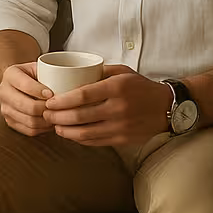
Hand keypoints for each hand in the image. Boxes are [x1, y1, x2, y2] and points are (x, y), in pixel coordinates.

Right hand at [0, 62, 54, 135]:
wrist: (19, 84)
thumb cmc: (34, 75)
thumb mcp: (38, 68)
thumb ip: (48, 73)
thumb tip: (65, 84)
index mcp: (10, 74)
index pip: (25, 85)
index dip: (40, 91)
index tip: (52, 94)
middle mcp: (3, 91)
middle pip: (26, 106)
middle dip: (45, 108)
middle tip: (57, 108)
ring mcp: (5, 108)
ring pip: (29, 121)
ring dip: (46, 120)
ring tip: (56, 115)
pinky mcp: (10, 122)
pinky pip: (29, 130)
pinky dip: (43, 129)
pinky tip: (49, 122)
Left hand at [42, 66, 172, 146]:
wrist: (167, 107)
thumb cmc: (140, 86)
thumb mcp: (121, 71)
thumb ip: (98, 72)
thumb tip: (72, 74)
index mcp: (115, 88)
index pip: (82, 96)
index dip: (62, 101)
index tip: (49, 102)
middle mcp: (118, 108)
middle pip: (80, 116)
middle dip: (58, 117)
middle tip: (45, 115)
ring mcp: (121, 127)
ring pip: (86, 132)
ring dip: (66, 131)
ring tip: (54, 126)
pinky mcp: (124, 140)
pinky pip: (97, 142)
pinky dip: (81, 140)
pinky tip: (71, 135)